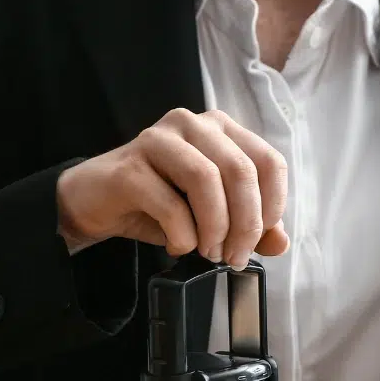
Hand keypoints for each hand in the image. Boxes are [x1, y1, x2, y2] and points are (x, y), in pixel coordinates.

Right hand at [56, 108, 288, 266]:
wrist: (98, 204)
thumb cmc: (160, 205)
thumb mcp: (215, 217)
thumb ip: (251, 226)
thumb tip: (281, 242)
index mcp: (221, 130)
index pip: (269, 162)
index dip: (272, 207)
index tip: (260, 239)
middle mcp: (192, 124)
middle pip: (241, 172)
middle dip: (245, 225)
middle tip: (234, 256)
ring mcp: (159, 139)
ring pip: (207, 181)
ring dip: (215, 229)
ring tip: (209, 252)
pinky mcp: (130, 166)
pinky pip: (171, 204)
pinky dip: (183, 236)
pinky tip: (177, 245)